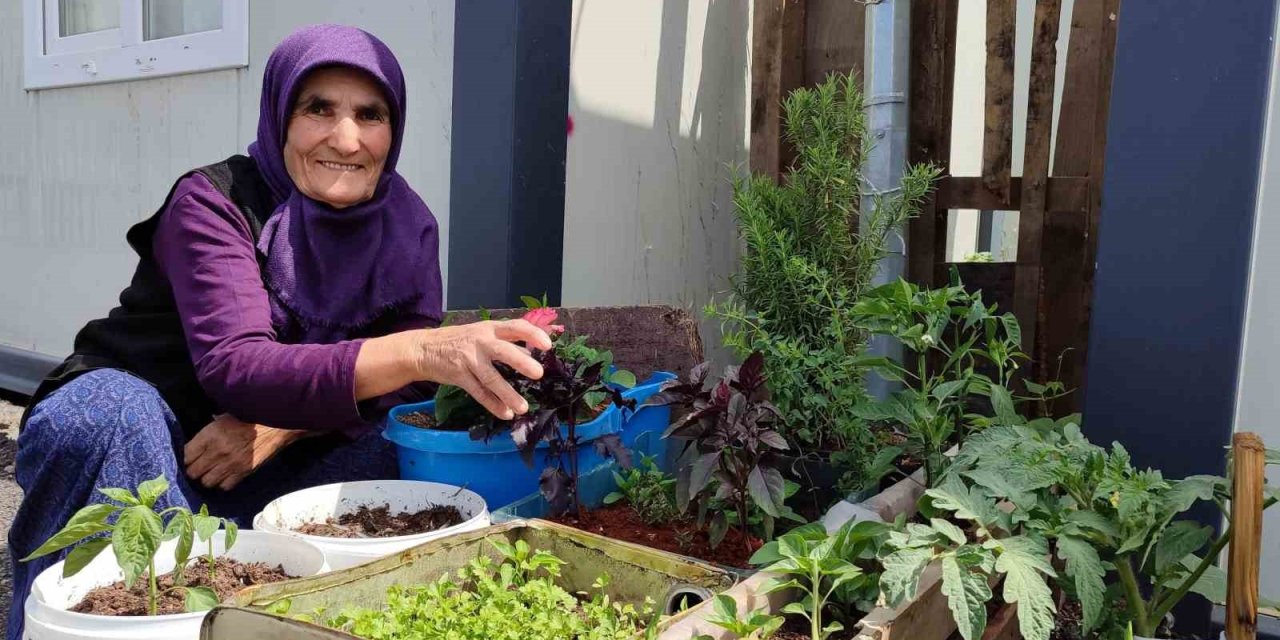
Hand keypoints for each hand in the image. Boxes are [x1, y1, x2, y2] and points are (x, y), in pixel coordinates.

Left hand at [183, 414, 306, 490]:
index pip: (185, 456)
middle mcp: (217, 451)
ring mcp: (230, 464)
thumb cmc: (247, 419)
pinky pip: (224, 486)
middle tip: (199, 466)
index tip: (189, 458)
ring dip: (207, 477)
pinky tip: (226, 474)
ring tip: (212, 471)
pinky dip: (223, 482)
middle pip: (193, 472)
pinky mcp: (243, 472)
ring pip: (206, 482)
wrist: (274, 425)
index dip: (185, 458)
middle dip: (193, 470)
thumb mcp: (223, 419)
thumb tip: (193, 445)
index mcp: (210, 435)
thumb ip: (207, 433)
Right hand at [414, 319, 552, 419]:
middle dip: (521, 362)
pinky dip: (492, 404)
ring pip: (490, 378)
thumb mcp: (482, 334)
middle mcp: (480, 341)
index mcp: (490, 329)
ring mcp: (468, 359)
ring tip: (523, 407)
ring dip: (508, 394)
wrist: (423, 348)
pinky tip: (505, 413)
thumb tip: (531, 353)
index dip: (532, 333)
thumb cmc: (459, 341)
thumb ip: (506, 343)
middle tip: (539, 373)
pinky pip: (478, 392)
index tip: (548, 344)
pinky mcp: (458, 375)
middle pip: (503, 351)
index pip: (515, 326)